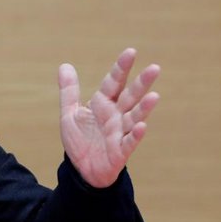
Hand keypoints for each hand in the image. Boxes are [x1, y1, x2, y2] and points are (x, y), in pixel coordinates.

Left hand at [58, 48, 159, 188]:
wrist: (81, 169)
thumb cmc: (80, 140)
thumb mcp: (69, 113)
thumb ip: (69, 91)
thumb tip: (65, 65)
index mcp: (103, 103)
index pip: (114, 81)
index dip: (121, 67)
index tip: (131, 52)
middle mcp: (115, 115)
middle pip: (130, 96)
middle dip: (142, 83)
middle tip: (155, 68)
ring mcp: (120, 132)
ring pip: (134, 116)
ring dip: (144, 107)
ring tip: (154, 96)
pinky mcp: (120, 151)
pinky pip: (129, 142)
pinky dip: (135, 135)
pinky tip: (142, 126)